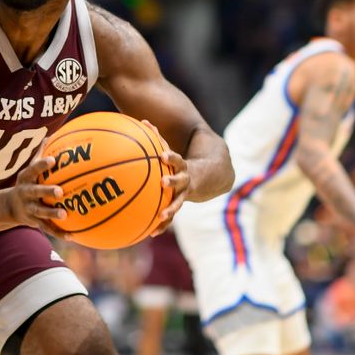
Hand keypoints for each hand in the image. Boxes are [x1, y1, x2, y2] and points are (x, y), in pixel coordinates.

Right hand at [8, 138, 69, 238]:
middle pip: (35, 192)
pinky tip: (73, 236)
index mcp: (25, 179)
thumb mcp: (30, 169)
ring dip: (52, 213)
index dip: (41, 165)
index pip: (32, 170)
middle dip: (46, 191)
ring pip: (40, 212)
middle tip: (60, 191)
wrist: (11, 207)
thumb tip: (51, 134)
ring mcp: (29, 209)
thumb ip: (40, 153)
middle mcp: (25, 194)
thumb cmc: (28, 182)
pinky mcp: (35, 222)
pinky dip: (59, 233)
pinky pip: (48, 228)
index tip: (53, 160)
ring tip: (65, 214)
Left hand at [141, 120, 189, 235]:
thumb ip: (158, 138)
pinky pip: (171, 215)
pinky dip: (162, 224)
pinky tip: (151, 233)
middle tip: (163, 182)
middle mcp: (186, 180)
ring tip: (161, 215)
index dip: (171, 157)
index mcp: (183, 166)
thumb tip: (143, 121)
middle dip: (172, 181)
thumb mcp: (174, 152)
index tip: (163, 155)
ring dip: (170, 208)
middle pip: (179, 180)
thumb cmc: (183, 162)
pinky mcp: (181, 203)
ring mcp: (185, 194)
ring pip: (177, 202)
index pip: (178, 159)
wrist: (211, 177)